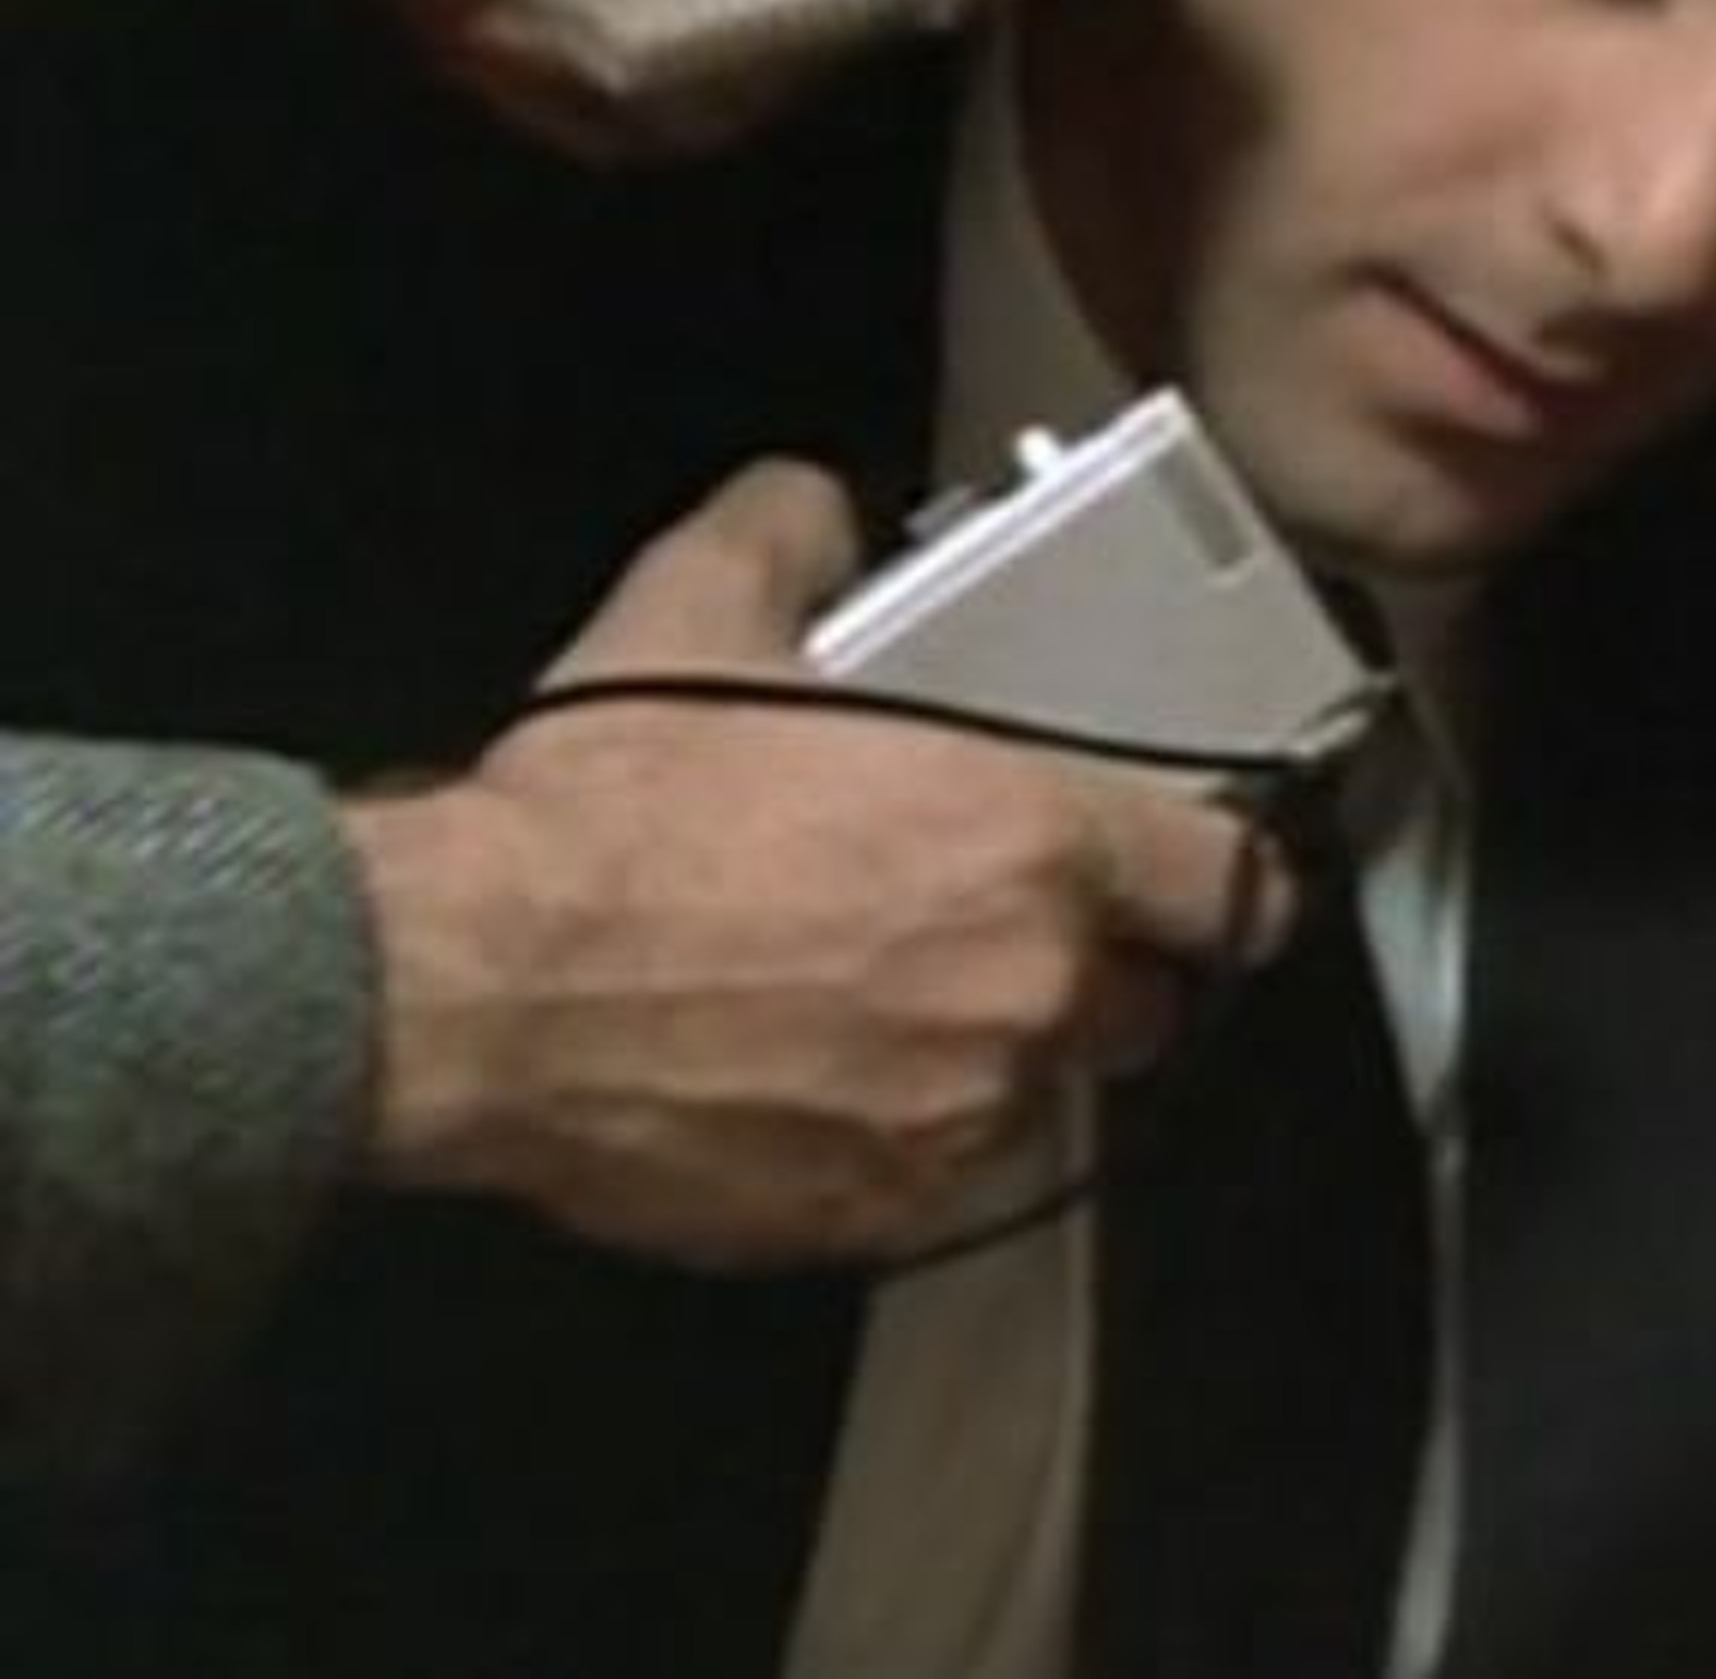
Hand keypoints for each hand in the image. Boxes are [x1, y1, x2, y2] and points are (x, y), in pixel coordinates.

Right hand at [343, 461, 1289, 1268]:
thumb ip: (793, 532)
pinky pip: (943, 1177)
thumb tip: (811, 506)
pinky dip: (911, 1132)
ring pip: (1043, 1092)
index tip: (1216, 874)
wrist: (475, 987)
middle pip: (1149, 1002)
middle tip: (1010, 918)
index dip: (1234, 877)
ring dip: (1001, 1050)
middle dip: (1101, 967)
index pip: (1234, 885)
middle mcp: (1025, 984)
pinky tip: (826, 1070)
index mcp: (1034, 836)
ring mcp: (955, 1115)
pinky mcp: (870, 1215)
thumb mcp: (704, 610)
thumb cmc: (607, 817)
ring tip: (896, 993)